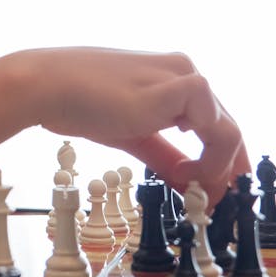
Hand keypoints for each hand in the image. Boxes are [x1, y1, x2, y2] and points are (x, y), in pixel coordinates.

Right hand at [0, 47, 248, 203]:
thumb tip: (187, 183)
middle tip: (213, 204)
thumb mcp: (131, 134)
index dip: (221, 162)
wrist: (46, 85)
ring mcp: (181, 77)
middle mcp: (181, 72)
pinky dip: (212, 155)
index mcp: (170, 79)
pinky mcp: (177, 87)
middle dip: (225, 172)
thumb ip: (163, 156)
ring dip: (220, 167)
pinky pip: (217, 124)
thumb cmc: (77, 102)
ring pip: (228, 128)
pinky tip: (188, 173)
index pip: (213, 123)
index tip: (213, 193)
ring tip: (197, 193)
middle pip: (227, 128)